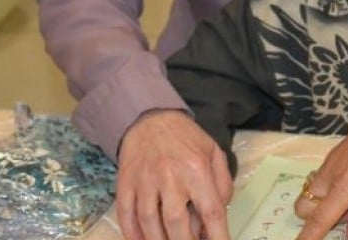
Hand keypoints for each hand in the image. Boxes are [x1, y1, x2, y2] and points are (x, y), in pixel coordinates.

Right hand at [115, 110, 233, 239]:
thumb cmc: (186, 140)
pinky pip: (125, 214)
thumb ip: (222, 184)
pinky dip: (132, 234)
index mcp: (197, 168)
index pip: (211, 210)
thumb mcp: (214, 153)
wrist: (151, 119)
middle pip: (176, 221)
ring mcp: (144, 180)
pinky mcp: (125, 183)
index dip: (217, 236)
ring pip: (148, 221)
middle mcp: (170, 176)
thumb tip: (220, 214)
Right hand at [294, 92, 347, 239]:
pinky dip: (332, 188)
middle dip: (319, 218)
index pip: (318, 218)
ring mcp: (332, 161)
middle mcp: (331, 173)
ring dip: (327, 203)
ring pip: (313, 191)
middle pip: (305, 206)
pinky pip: (323, 178)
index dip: (308, 236)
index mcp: (346, 184)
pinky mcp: (336, 153)